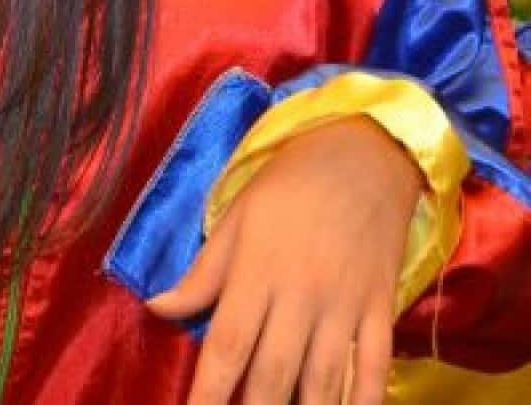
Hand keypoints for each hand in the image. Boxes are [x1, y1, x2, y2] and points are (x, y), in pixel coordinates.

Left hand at [149, 115, 422, 404]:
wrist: (361, 157)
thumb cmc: (286, 186)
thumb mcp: (235, 220)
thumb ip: (202, 274)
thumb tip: (157, 308)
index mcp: (255, 275)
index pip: (225, 347)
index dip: (208, 393)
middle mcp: (298, 298)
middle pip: (273, 373)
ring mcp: (343, 307)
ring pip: (322, 379)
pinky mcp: (379, 309)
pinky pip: (374, 367)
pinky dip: (362, 401)